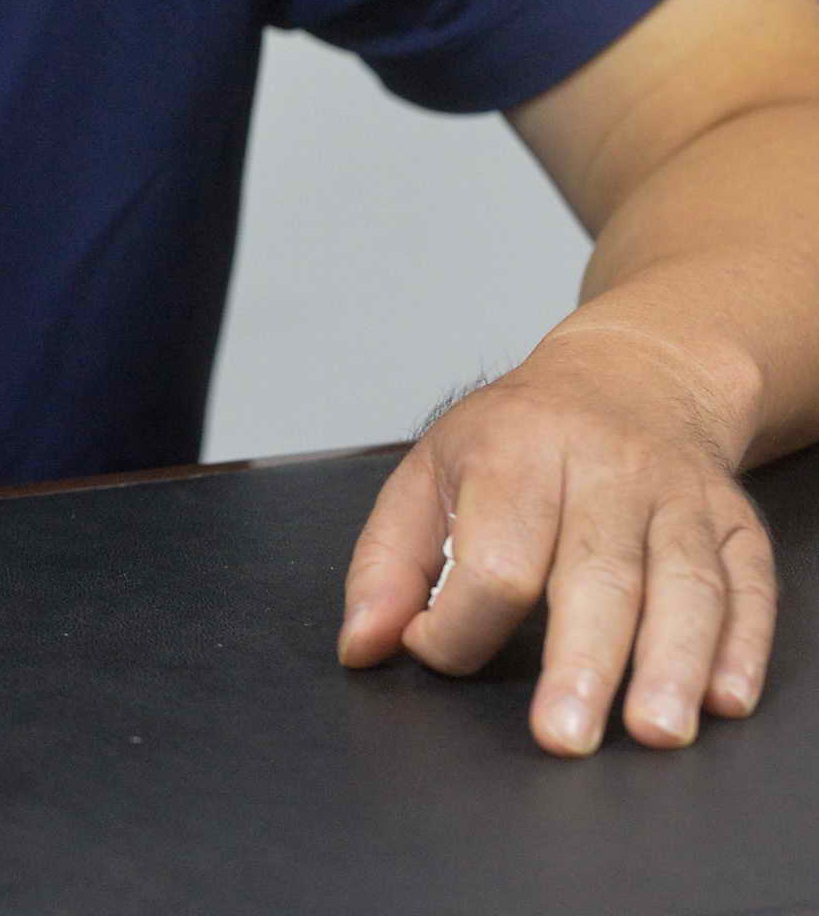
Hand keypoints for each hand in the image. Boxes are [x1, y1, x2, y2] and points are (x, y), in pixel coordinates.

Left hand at [336, 330, 775, 754]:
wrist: (629, 374)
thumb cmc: (518, 437)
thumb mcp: (430, 471)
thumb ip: (387, 563)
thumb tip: (363, 647)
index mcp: (517, 452)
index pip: (495, 557)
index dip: (460, 623)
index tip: (437, 651)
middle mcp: (605, 467)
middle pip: (596, 572)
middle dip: (580, 660)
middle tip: (563, 737)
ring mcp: (677, 494)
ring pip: (683, 581)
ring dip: (672, 662)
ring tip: (653, 730)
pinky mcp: (734, 520)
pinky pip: (749, 583)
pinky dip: (743, 644)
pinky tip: (724, 697)